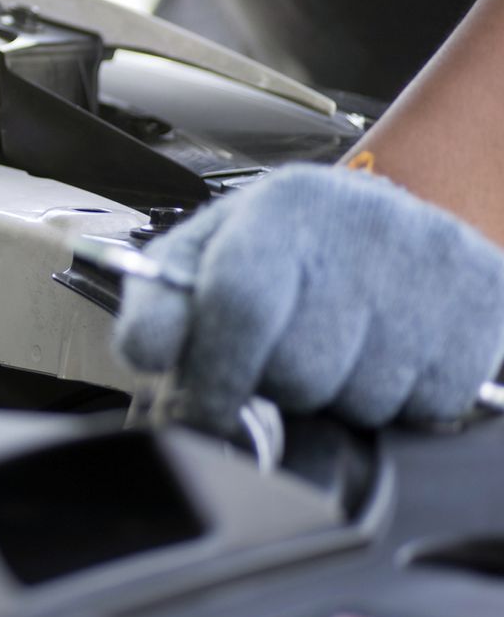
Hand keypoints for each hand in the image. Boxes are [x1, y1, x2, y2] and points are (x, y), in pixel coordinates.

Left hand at [114, 164, 503, 430]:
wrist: (383, 223)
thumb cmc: (281, 250)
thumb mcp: (206, 258)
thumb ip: (162, 305)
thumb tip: (147, 353)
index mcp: (283, 206)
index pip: (240, 304)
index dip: (214, 375)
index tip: (204, 410)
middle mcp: (365, 222)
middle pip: (302, 367)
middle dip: (278, 384)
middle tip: (282, 357)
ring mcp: (433, 262)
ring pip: (365, 397)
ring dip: (338, 396)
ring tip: (335, 350)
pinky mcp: (486, 299)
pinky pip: (429, 402)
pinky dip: (400, 401)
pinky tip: (386, 355)